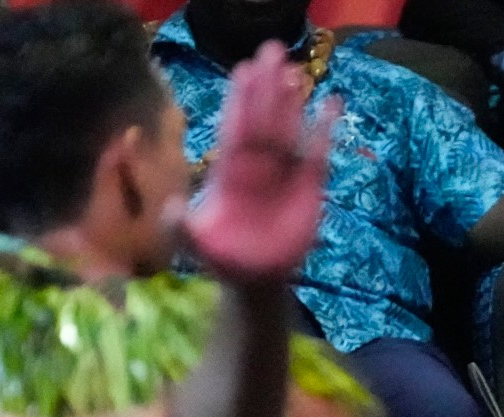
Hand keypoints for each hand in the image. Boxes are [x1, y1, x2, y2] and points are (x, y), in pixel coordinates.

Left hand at [185, 43, 336, 285]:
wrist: (255, 280)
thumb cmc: (223, 257)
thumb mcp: (196, 244)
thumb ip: (182, 227)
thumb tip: (172, 207)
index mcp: (229, 174)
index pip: (235, 130)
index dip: (240, 102)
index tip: (244, 70)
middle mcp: (256, 166)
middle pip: (263, 121)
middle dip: (266, 88)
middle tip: (271, 50)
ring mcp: (283, 174)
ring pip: (288, 131)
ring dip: (292, 102)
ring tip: (294, 71)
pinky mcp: (308, 188)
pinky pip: (318, 154)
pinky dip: (325, 130)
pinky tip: (331, 104)